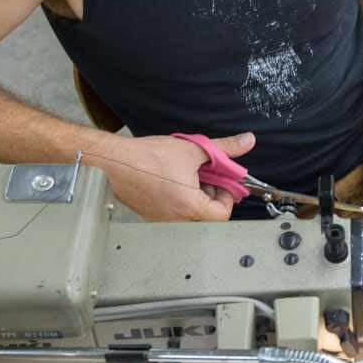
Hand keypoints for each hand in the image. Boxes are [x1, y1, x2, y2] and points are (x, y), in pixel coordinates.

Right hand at [98, 132, 254, 220]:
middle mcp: (175, 220)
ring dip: (195, 196)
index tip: (222, 182)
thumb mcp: (193, 149)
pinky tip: (172, 179)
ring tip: (187, 175)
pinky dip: (179, 199)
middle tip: (206, 176)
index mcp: (190, 207)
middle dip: (211, 195)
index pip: (223, 214)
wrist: (115, 160)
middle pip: (207, 216)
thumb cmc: (148, 157)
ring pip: (190, 215)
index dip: (227, 196)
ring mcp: (161, 220)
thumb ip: (224, 148)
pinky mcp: (149, 215)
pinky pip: (173, 213)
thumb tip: (246, 142)